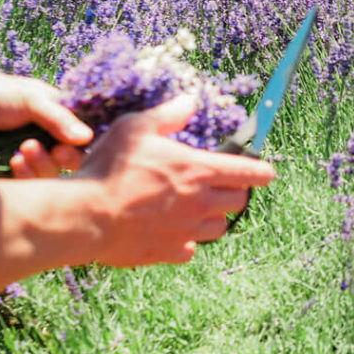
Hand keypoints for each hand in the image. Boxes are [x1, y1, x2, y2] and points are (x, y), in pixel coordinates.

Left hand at [0, 70, 92, 176]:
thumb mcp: (30, 99)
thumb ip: (58, 117)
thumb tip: (87, 138)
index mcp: (57, 119)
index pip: (81, 139)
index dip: (80, 147)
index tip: (69, 146)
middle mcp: (47, 139)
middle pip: (70, 161)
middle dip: (63, 159)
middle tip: (56, 152)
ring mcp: (29, 156)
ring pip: (50, 174)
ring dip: (42, 165)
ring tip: (25, 149)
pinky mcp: (11, 171)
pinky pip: (28, 184)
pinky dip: (26, 176)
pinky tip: (15, 162)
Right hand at [76, 96, 275, 266]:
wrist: (86, 216)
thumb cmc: (110, 168)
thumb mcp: (136, 129)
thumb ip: (168, 116)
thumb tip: (190, 100)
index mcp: (199, 170)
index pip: (249, 172)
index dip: (262, 171)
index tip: (267, 172)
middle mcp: (200, 203)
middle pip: (239, 202)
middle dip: (235, 192)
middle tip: (220, 185)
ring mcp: (187, 231)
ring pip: (219, 227)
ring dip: (213, 217)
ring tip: (195, 207)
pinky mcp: (169, 253)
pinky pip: (191, 249)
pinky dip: (186, 242)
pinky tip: (172, 231)